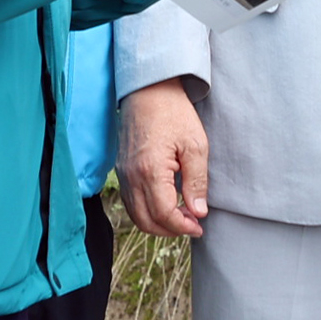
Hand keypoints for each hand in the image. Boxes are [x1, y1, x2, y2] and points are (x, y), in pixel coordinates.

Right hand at [118, 79, 209, 238]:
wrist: (149, 89)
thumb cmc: (174, 112)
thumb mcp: (195, 145)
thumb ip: (196, 182)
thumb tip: (198, 212)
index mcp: (150, 170)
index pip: (163, 214)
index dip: (183, 226)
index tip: (199, 226)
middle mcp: (131, 176)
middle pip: (146, 221)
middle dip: (170, 230)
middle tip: (192, 225)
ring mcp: (123, 173)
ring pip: (136, 215)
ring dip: (157, 223)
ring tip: (181, 217)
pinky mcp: (121, 169)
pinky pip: (130, 201)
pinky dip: (146, 211)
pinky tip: (165, 204)